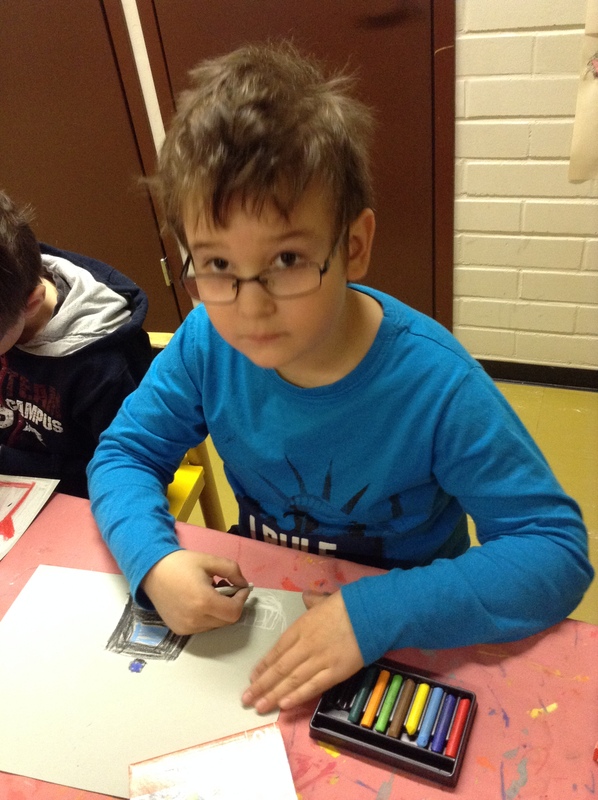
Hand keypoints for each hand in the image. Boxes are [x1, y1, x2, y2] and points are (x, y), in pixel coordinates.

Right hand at [142, 549, 251, 634]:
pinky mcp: (179, 630)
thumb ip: (232, 571)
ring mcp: (186, 627)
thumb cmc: (181, 564)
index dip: (241, 600)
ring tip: (211, 593)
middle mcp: (195, 619)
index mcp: (204, 602)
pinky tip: (199, 602)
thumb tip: (244, 585)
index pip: (234, 612)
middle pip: (226, 620)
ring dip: (219, 611)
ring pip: (215, 625)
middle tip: (226, 587)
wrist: (151, 571)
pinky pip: (202, 627)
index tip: (241, 587)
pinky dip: (207, 617)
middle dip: (231, 604)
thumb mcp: (209, 560)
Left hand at [242, 590, 363, 712]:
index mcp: (300, 628)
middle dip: (261, 685)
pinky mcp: (335, 672)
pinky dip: (297, 696)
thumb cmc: (347, 605)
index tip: (252, 678)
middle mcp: (305, 646)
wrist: (370, 614)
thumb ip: (312, 602)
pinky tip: (284, 705)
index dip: (263, 666)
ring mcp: (319, 660)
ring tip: (259, 706)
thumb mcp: (323, 600)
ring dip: (274, 695)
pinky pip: (312, 686)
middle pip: (279, 668)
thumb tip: (306, 597)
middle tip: (246, 699)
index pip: (276, 650)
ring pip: (292, 681)